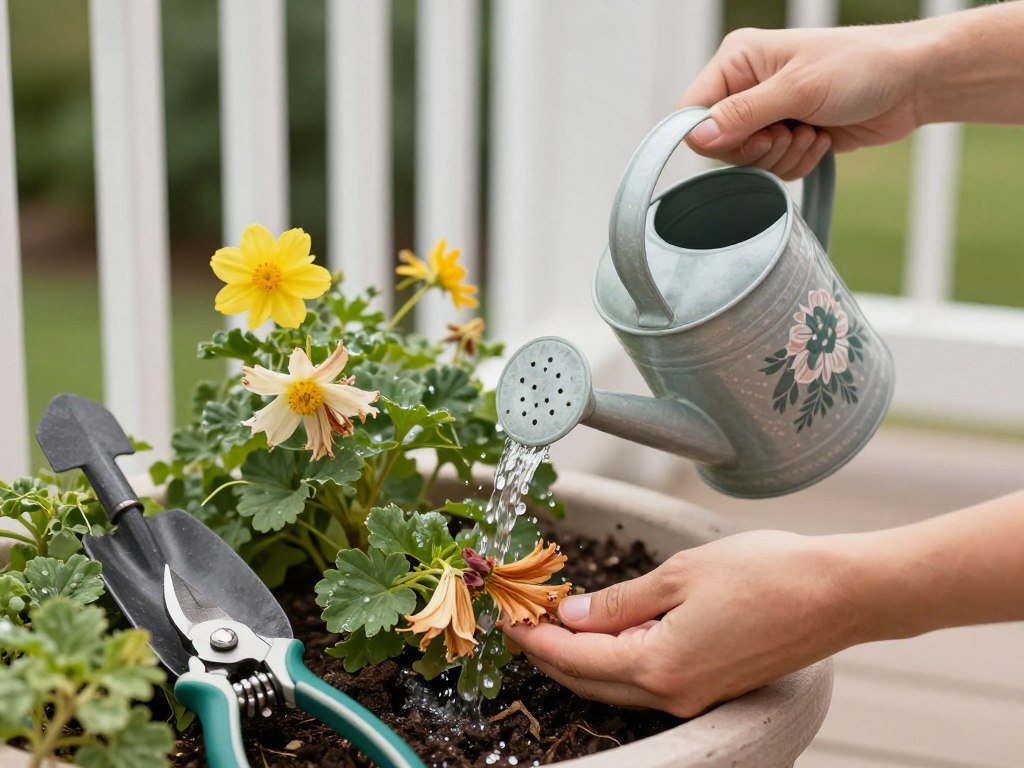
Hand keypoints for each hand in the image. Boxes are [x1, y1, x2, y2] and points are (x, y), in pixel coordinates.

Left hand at [503, 530, 862, 717]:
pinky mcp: (714, 686)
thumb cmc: (766, 574)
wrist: (839, 594)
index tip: (508, 617)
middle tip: (522, 619)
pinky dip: (617, 659)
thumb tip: (571, 616)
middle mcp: (673, 693)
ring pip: (617, 683)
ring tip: (554, 622)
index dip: (535, 636)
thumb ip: (618, 602)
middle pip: (590, 678)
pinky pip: (649, 680)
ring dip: (581, 656)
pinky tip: (608, 632)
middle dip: (549, 651)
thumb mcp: (679, 575)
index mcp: (658, 664)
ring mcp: (696, 695)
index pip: (575, 657)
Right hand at [678, 24, 928, 177]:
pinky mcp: (787, 136)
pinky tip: (820, 139)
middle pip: (720, 143)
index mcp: (738, 60)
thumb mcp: (798, 88)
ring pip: (748, 161)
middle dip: (758, 148)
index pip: (692, 109)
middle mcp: (746, 86)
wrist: (911, 82)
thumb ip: (743, 113)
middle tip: (789, 132)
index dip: (712, 135)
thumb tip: (697, 136)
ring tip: (812, 131)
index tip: (751, 136)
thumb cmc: (860, 66)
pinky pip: (773, 168)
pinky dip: (796, 162)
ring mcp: (767, 112)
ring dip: (782, 156)